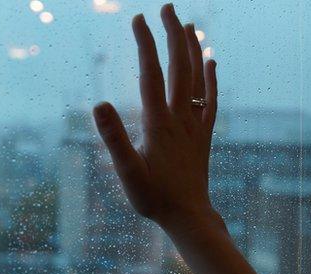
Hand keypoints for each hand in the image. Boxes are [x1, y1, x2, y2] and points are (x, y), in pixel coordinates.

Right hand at [93, 4, 218, 235]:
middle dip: (173, 34)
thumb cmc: (154, 198)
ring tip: (189, 24)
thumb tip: (99, 104)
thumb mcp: (127, 172)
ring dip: (193, 49)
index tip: (138, 19)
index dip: (145, 44)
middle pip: (179, 67)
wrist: (189, 216)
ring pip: (197, 78)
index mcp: (158, 123)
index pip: (151, 73)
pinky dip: (211, 78)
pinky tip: (211, 61)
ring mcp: (195, 125)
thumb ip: (113, 138)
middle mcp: (180, 118)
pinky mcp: (204, 135)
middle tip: (167, 7)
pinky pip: (211, 99)